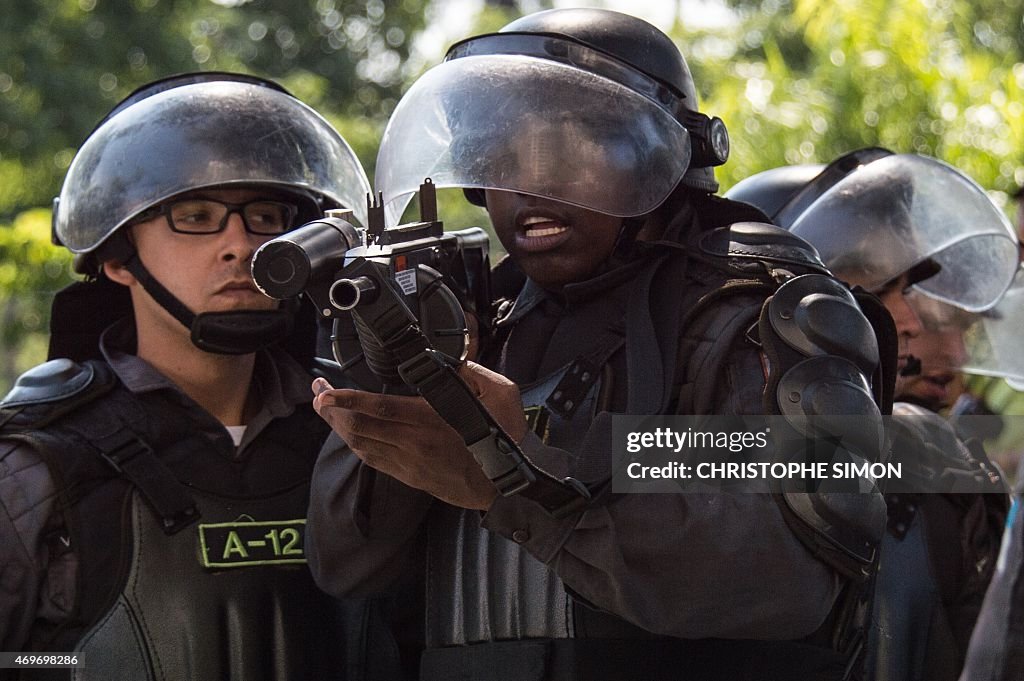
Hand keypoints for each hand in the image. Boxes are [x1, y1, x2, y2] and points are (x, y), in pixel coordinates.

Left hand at [311, 361, 526, 509]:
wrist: (510, 484)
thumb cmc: (506, 437)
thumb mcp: (500, 393)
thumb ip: (470, 371)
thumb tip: (447, 358)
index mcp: (431, 420)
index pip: (378, 408)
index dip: (346, 400)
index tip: (325, 392)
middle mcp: (414, 443)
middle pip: (359, 428)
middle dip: (332, 411)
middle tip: (317, 393)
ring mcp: (409, 463)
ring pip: (361, 445)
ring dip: (338, 428)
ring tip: (325, 410)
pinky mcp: (411, 476)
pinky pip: (373, 460)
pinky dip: (356, 444)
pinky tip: (350, 433)